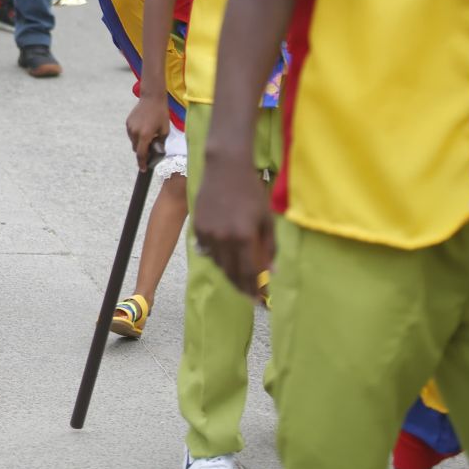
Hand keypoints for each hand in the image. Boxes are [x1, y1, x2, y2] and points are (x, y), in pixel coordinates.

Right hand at [125, 94, 169, 170]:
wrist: (152, 98)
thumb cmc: (161, 114)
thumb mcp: (165, 130)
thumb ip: (160, 143)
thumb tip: (157, 152)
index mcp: (145, 135)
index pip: (141, 154)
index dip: (142, 163)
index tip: (143, 169)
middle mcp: (135, 132)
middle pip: (136, 149)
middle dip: (142, 151)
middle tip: (151, 147)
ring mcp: (130, 127)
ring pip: (133, 142)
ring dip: (139, 142)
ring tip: (148, 134)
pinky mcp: (128, 123)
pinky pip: (131, 134)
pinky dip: (136, 135)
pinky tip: (144, 128)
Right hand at [193, 146, 276, 296]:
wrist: (225, 168)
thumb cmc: (251, 192)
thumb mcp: (266, 219)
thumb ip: (269, 247)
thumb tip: (271, 271)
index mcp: (243, 237)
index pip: (249, 273)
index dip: (255, 289)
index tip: (262, 300)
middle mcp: (223, 239)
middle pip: (231, 273)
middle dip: (243, 286)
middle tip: (252, 295)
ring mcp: (208, 234)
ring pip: (218, 264)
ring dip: (230, 273)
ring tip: (240, 277)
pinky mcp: (197, 227)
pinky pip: (207, 251)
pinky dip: (218, 258)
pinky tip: (227, 258)